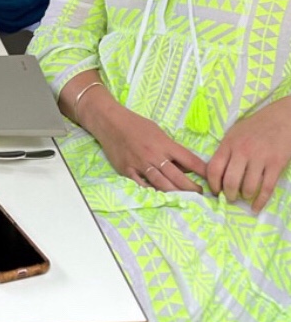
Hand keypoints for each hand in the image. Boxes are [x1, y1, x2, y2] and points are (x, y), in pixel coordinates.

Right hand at [77, 86, 205, 193]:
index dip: (203, 171)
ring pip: (163, 185)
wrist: (110, 121)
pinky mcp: (127, 170)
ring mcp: (140, 164)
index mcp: (164, 143)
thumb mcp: (158, 131)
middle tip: (202, 195)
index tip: (213, 180)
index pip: (190, 160)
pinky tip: (162, 199)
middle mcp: (154, 155)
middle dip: (193, 188)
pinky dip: (153, 193)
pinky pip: (142, 186)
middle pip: (178, 177)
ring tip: (187, 200)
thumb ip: (170, 148)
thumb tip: (184, 166)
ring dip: (177, 194)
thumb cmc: (135, 124)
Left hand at [207, 97, 290, 212]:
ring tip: (243, 197)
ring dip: (245, 196)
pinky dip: (260, 202)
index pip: (214, 168)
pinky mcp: (276, 165)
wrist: (281, 119)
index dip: (213, 184)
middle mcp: (242, 152)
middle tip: (230, 198)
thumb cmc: (255, 127)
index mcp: (228, 144)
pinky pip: (267, 188)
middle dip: (228, 194)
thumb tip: (215, 173)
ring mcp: (260, 159)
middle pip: (230, 181)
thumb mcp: (234, 134)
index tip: (215, 191)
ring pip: (249, 187)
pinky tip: (256, 208)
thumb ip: (225, 151)